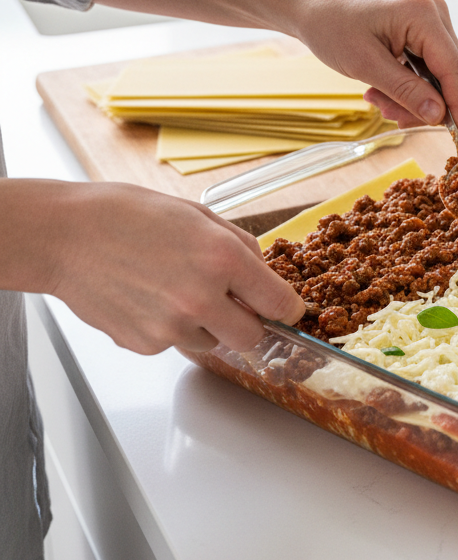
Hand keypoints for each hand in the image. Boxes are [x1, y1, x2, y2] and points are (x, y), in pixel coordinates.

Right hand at [43, 182, 303, 354]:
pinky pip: (175, 344)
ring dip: (208, 325)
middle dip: (250, 322)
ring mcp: (171, 327)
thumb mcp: (198, 215)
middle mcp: (201, 298)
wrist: (66, 235)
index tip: (290, 309)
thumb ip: (239, 246)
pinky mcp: (145, 344)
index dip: (290, 308)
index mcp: (222, 259)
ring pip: (213, 343)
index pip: (279, 302)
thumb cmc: (127, 216)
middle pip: (252, 337)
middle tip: (235, 303)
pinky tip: (151, 298)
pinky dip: (172, 328)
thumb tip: (262, 273)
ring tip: (177, 289)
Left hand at [289, 0, 457, 136]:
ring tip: (378, 101)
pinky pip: (427, 70)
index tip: (457, 138)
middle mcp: (435, 14)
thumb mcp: (366, 65)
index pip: (455, 70)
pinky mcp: (422, 32)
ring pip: (439, 77)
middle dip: (426, 104)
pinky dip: (408, 87)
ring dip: (413, 98)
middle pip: (451, 76)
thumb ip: (406, 92)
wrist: (312, 7)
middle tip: (392, 117)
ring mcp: (430, 22)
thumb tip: (440, 116)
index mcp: (424, 15)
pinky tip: (381, 90)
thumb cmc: (332, 26)